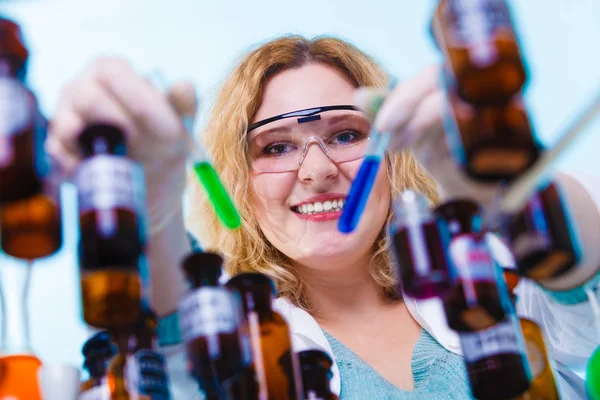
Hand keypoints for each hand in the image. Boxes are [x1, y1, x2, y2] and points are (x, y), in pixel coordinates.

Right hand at [46, 57, 196, 230]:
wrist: (150, 184)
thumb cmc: (163, 142)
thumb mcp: (179, 125)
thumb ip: (183, 104)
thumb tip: (184, 86)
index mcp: (112, 72)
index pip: (113, 72)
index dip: (136, 98)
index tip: (156, 124)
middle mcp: (80, 88)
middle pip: (87, 98)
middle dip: (119, 124)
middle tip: (139, 143)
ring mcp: (63, 117)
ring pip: (69, 128)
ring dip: (103, 149)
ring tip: (126, 158)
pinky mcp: (56, 149)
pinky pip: (65, 158)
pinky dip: (90, 168)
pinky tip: (108, 172)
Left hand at [354, 65, 497, 204]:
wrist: (478, 189)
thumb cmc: (443, 152)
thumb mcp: (410, 132)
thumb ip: (387, 113)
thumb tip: (359, 95)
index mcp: (457, 80)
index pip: (429, 76)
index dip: (403, 99)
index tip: (383, 126)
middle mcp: (484, 88)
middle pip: (448, 87)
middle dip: (413, 116)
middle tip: (393, 143)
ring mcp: (505, 110)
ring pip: (462, 108)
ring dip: (430, 132)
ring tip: (417, 153)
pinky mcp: (517, 139)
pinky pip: (484, 138)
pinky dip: (457, 149)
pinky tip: (446, 161)